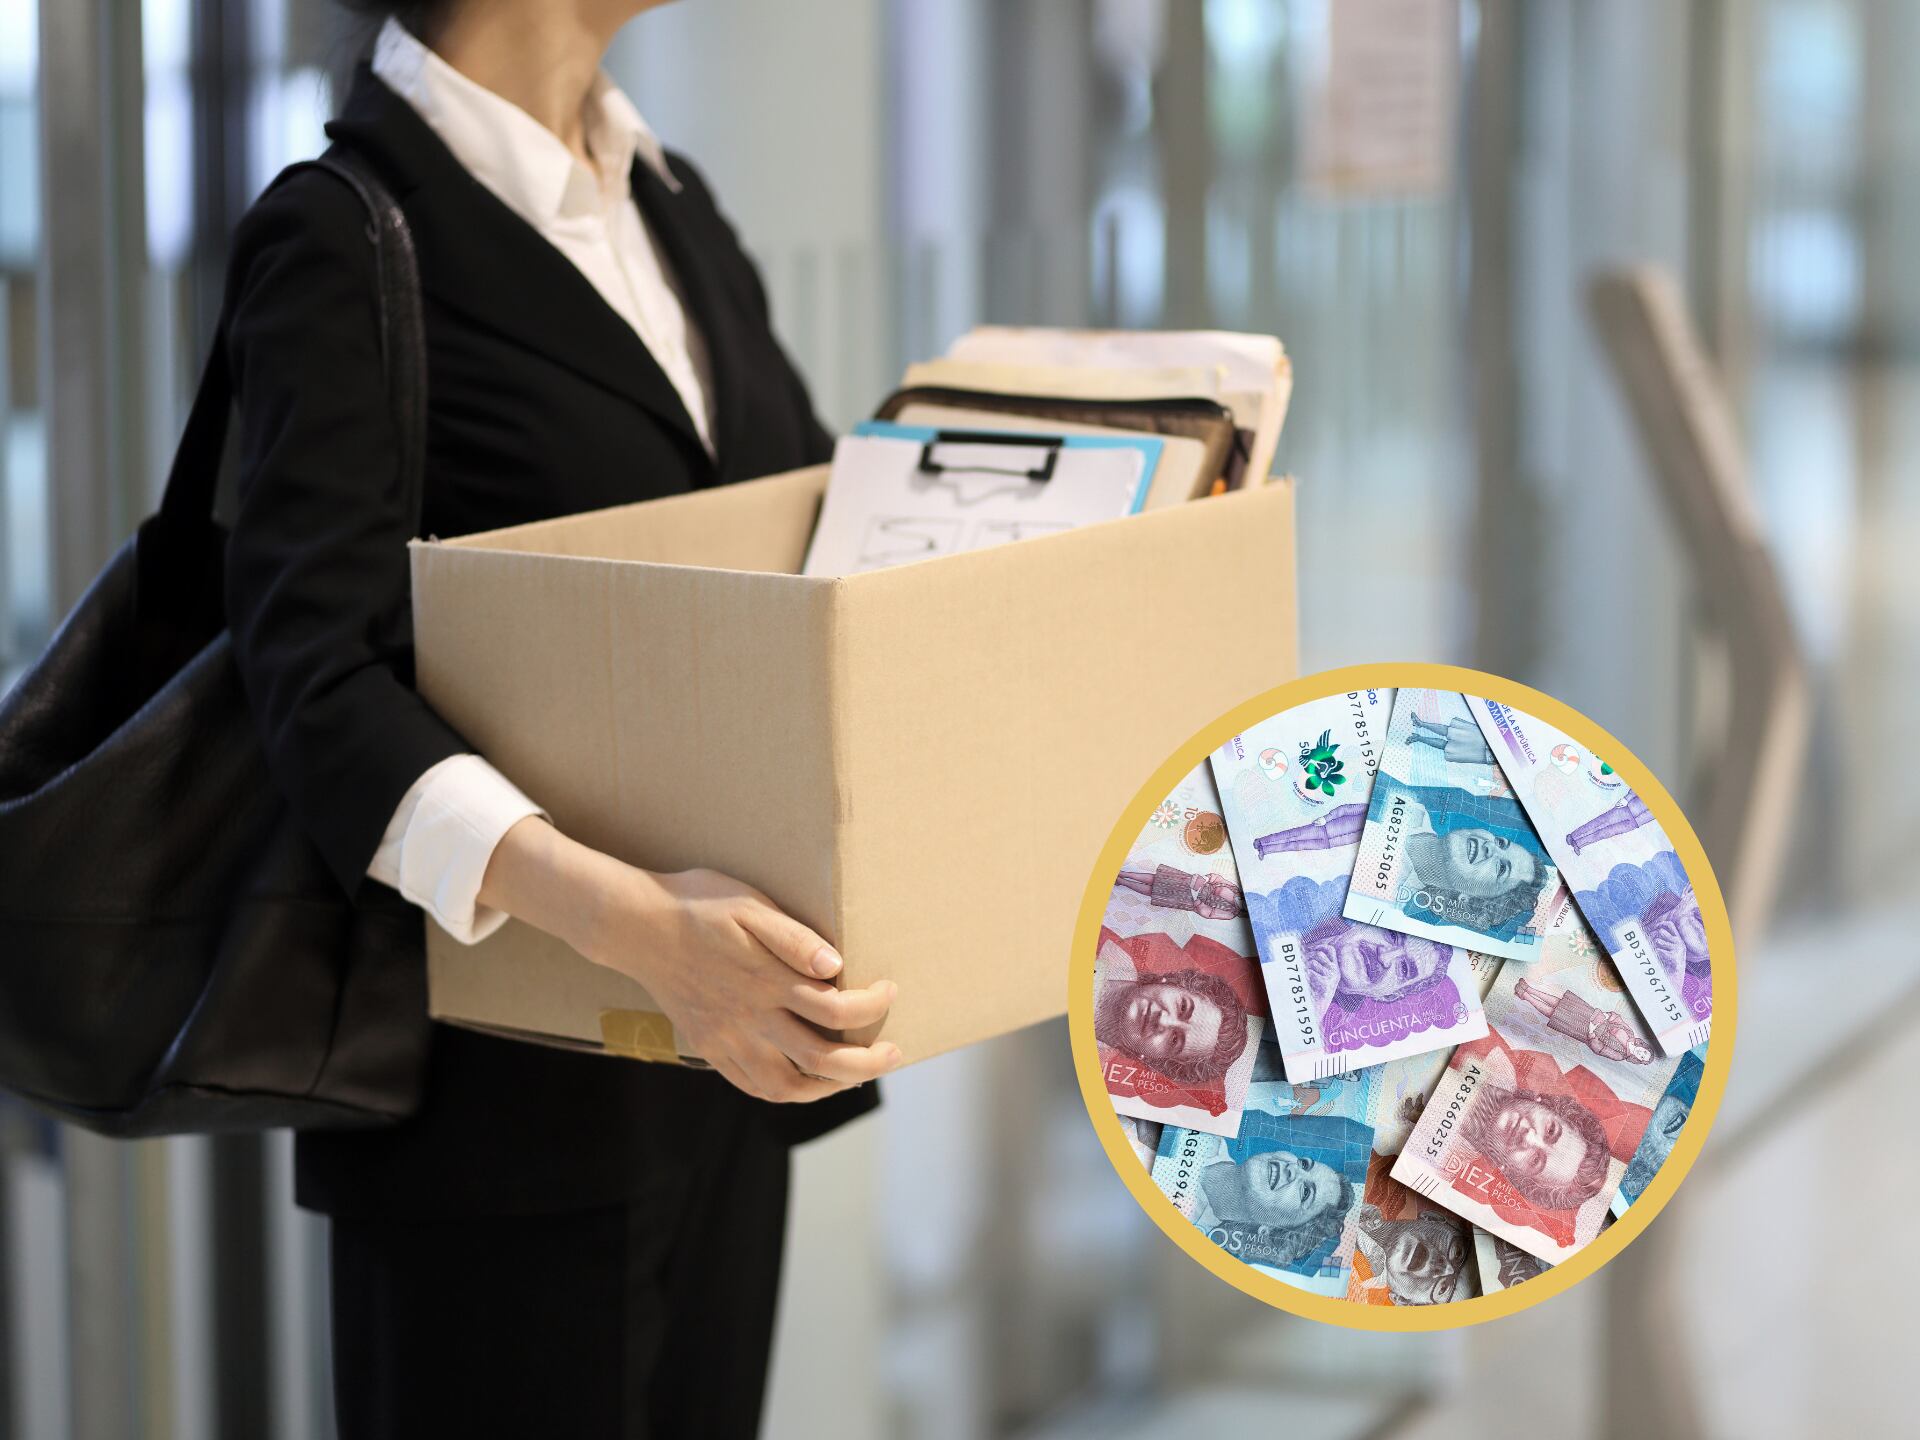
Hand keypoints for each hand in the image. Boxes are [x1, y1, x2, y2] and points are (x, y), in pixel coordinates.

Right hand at [589, 866, 900, 1102]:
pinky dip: (785, 1093)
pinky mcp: (708, 1047)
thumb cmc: (697, 904)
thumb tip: (837, 965)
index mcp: (767, 980)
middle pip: (821, 1061)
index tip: (888, 991)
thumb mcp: (749, 905)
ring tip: (854, 1076)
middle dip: (867, 1063)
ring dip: (829, 1088)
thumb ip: (793, 938)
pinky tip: (803, 1083)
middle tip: (893, 1053)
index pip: (836, 1009)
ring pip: (786, 1086)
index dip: (872, 1006)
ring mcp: (727, 1039)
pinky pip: (751, 1086)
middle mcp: (749, 1018)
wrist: (634, 926)